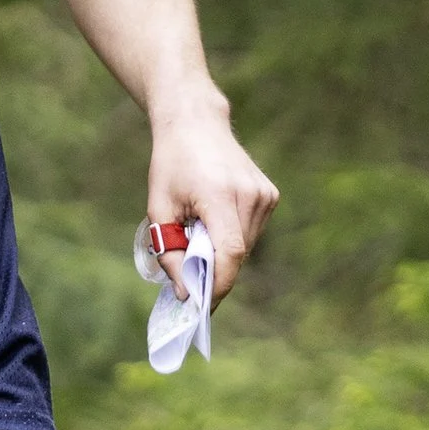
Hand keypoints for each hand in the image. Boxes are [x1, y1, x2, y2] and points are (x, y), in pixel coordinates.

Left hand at [147, 98, 276, 300]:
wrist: (196, 123)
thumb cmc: (171, 164)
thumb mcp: (158, 208)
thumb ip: (170, 252)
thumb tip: (185, 292)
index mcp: (221, 196)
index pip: (230, 253)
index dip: (217, 285)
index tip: (201, 306)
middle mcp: (250, 195)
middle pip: (237, 255)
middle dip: (214, 273)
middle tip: (189, 277)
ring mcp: (265, 194)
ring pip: (246, 246)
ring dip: (223, 254)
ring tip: (198, 237)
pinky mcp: (270, 194)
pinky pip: (251, 232)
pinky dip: (233, 238)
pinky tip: (214, 219)